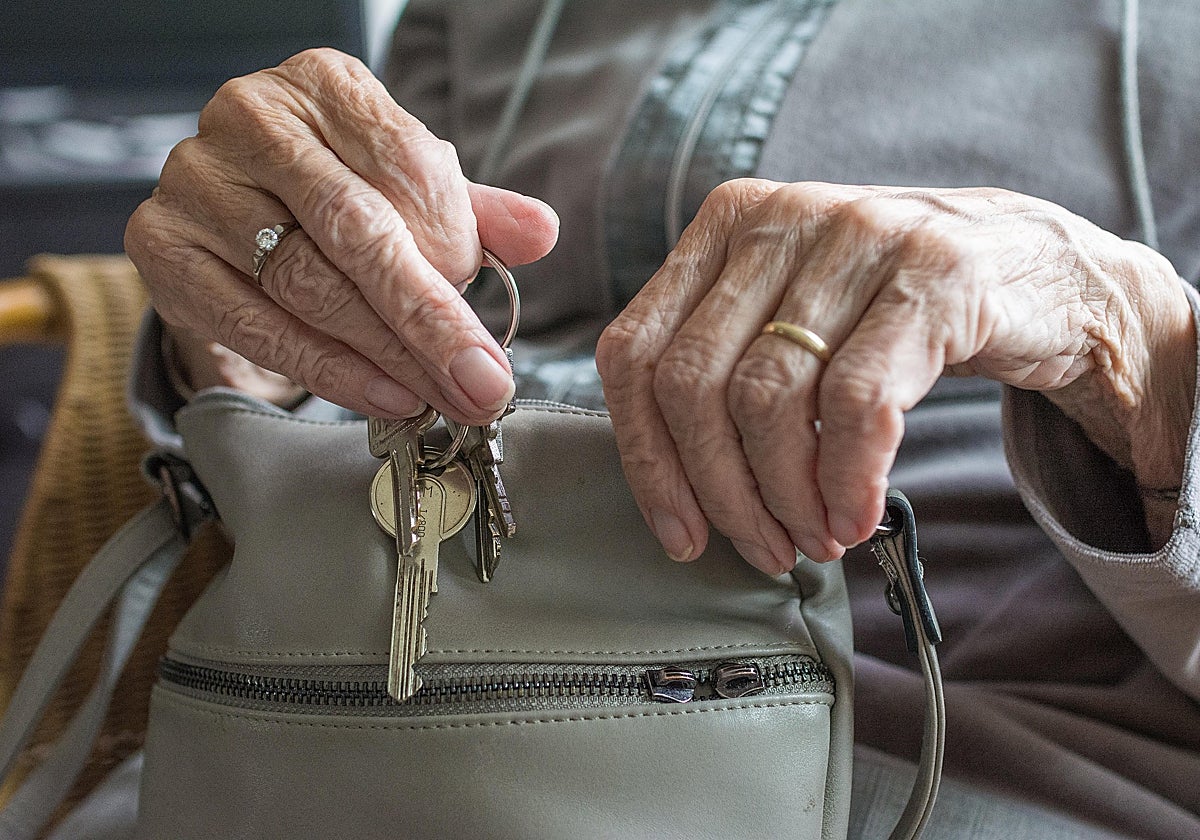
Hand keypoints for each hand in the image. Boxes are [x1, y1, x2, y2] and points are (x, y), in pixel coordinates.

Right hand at [126, 49, 558, 422]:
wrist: (237, 206)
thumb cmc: (338, 191)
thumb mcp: (412, 190)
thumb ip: (475, 212)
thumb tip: (540, 232)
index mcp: (326, 86)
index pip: (405, 164)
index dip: (453, 248)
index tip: (490, 317)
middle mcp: (252, 118)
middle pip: (356, 232)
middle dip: (429, 320)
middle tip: (481, 383)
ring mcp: (197, 181)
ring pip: (306, 284)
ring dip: (385, 355)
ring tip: (440, 397)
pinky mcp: (162, 245)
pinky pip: (253, 323)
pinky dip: (325, 369)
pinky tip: (381, 394)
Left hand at [597, 179, 1194, 571]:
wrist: (1039, 273)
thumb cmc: (895, 314)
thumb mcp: (794, 318)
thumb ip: (725, 367)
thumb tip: (670, 489)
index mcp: (727, 225)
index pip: (636, 351)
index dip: (647, 458)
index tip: (679, 533)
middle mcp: (782, 218)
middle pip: (693, 383)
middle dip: (721, 492)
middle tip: (765, 548)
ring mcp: (859, 236)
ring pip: (768, 397)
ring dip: (786, 496)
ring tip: (815, 540)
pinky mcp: (936, 274)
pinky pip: (857, 402)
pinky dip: (848, 479)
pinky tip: (857, 516)